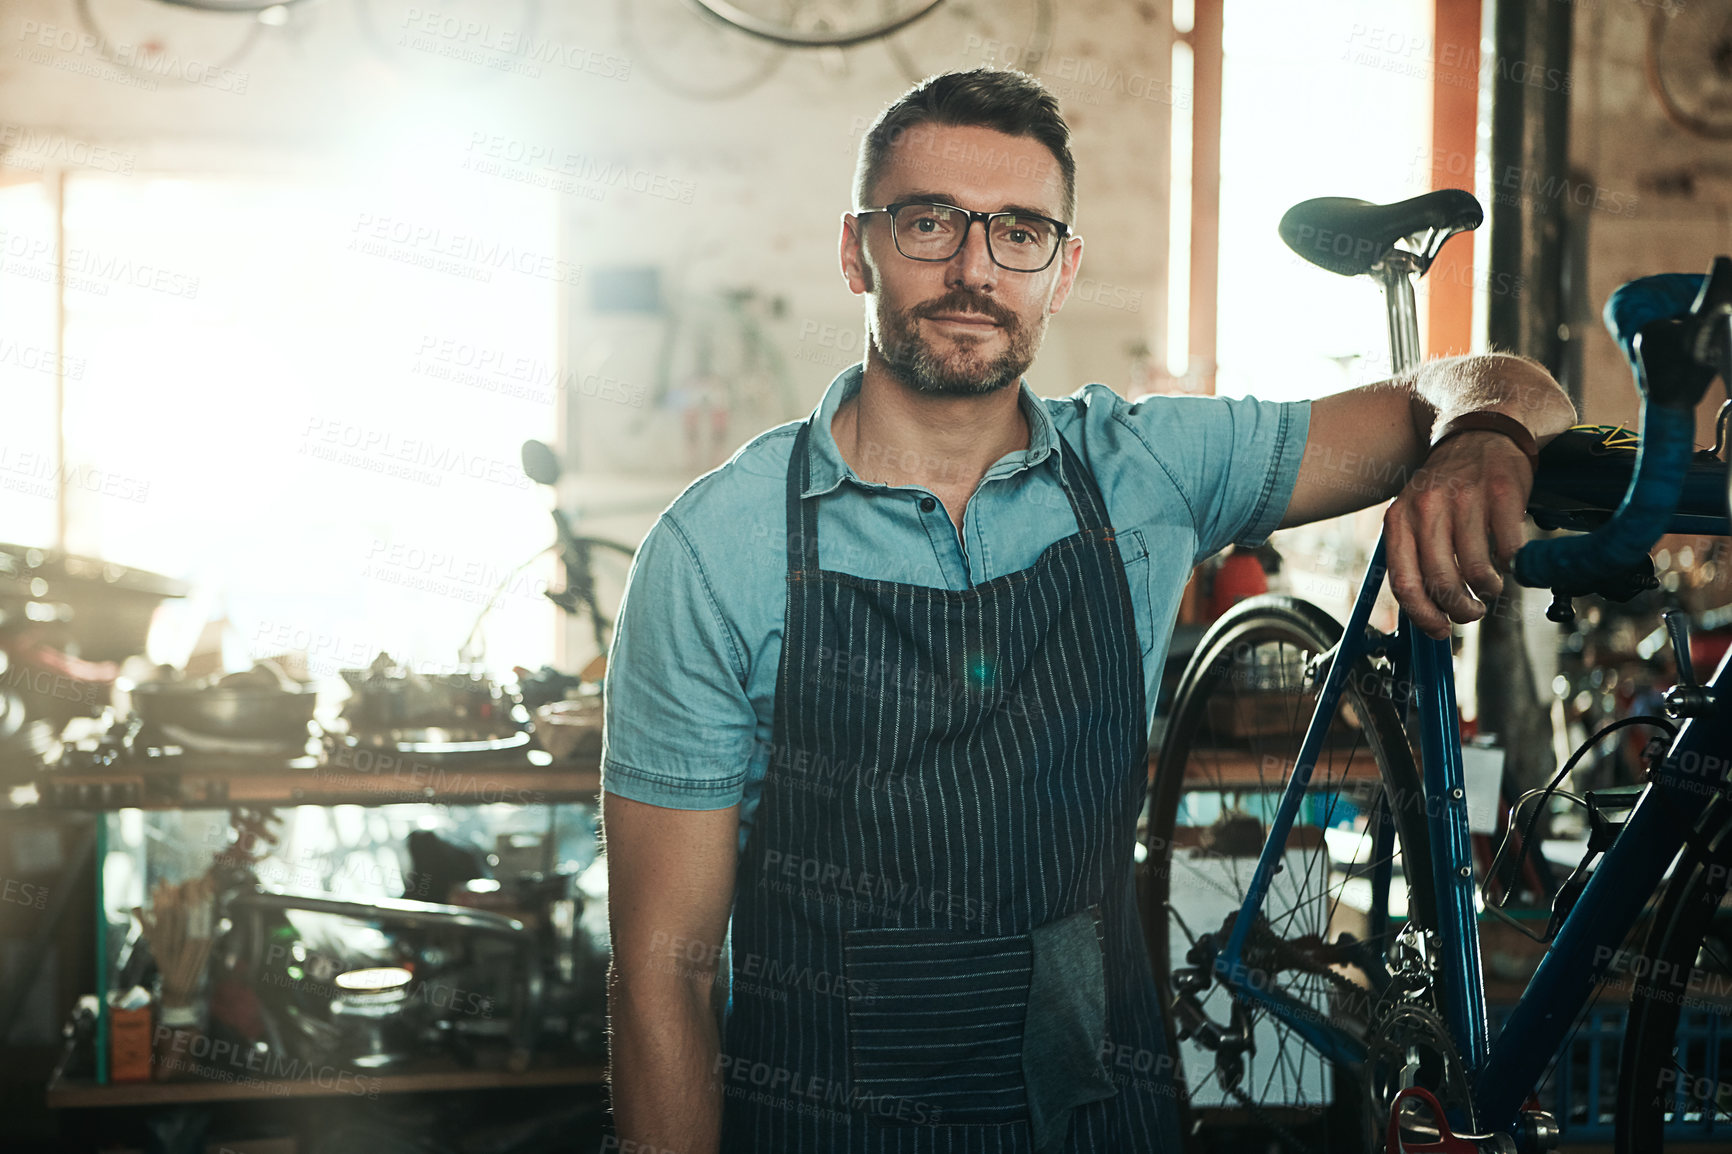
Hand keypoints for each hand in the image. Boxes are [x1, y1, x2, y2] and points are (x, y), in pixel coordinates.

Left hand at [1383, 431, 1533, 638]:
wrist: (1481, 432)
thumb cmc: (1447, 486)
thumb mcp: (1414, 515)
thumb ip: (1414, 557)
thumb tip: (1425, 612)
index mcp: (1399, 519)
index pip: (1405, 582)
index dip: (1423, 615)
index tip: (1440, 630)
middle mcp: (1427, 509)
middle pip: (1442, 582)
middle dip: (1461, 609)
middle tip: (1472, 612)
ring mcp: (1465, 498)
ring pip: (1477, 570)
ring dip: (1488, 589)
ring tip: (1489, 586)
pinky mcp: (1502, 492)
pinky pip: (1509, 548)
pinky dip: (1512, 565)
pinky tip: (1508, 560)